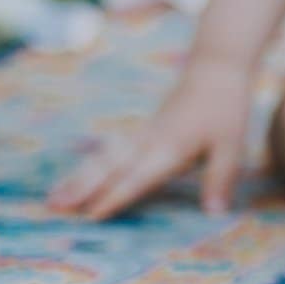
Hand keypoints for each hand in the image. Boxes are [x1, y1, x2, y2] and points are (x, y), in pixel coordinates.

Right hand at [47, 55, 254, 218]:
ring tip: (52, 198)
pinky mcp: (140, 132)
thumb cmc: (226, 108)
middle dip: (81, 188)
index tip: (91, 215)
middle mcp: (148, 142)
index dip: (115, 196)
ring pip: (103, 159)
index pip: (138, 176)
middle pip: (110, 167)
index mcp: (170, 148)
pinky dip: (88, 167)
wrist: (215, 68)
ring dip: (77, 178)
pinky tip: (72, 179)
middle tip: (53, 208)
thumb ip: (221, 178)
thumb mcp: (233, 144)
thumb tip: (215, 214)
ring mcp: (141, 135)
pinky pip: (108, 152)